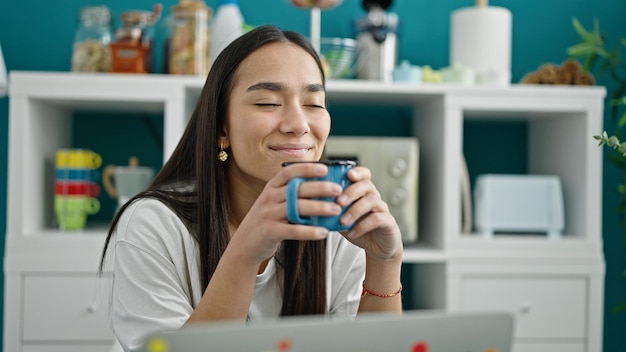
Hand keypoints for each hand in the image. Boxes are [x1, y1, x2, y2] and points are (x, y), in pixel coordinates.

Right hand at [228, 162, 342, 264]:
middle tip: (338, 190)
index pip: (289, 172)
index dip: (306, 168)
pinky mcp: (270, 232)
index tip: (325, 168)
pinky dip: (310, 231)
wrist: (244, 244)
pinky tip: (323, 232)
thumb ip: (291, 194)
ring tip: (336, 210)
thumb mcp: (273, 202)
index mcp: (271, 187)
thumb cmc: (266, 221)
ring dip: (319, 208)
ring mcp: (268, 214)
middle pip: (296, 189)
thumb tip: (321, 187)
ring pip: (297, 208)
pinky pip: (293, 230)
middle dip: (320, 188)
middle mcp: (269, 198)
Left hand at [337, 166, 402, 260]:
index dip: (357, 172)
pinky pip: (377, 219)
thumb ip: (330, 209)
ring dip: (355, 209)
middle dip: (351, 191)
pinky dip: (363, 225)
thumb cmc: (357, 229)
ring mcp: (382, 209)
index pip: (364, 174)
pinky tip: (352, 232)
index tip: (348, 175)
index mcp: (362, 192)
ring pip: (372, 200)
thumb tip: (310, 203)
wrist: (376, 247)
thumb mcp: (340, 217)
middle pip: (367, 185)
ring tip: (343, 221)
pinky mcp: (388, 222)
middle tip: (339, 202)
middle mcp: (374, 197)